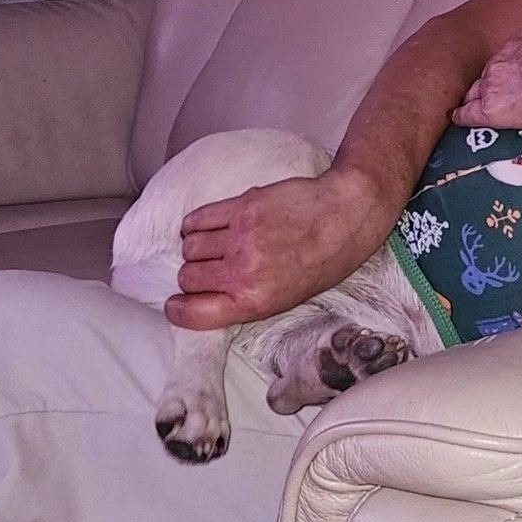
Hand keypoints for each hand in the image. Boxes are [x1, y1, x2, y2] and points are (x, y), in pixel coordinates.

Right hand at [166, 164, 390, 330]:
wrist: (346, 216)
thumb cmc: (324, 260)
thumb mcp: (288, 298)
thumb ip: (247, 300)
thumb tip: (208, 298)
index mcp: (256, 301)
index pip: (194, 313)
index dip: (178, 310)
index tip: (175, 305)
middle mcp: (243, 271)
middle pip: (187, 277)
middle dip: (193, 276)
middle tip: (211, 270)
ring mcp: (240, 237)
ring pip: (189, 247)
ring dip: (195, 249)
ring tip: (215, 246)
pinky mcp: (240, 207)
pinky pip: (197, 219)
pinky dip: (195, 225)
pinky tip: (209, 227)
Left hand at [452, 29, 521, 134]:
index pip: (508, 60)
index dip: (512, 73)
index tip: (519, 82)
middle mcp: (503, 58)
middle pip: (490, 75)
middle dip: (495, 87)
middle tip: (503, 99)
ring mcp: (494, 83)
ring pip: (475, 93)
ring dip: (478, 102)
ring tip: (476, 111)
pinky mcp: (492, 110)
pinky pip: (467, 114)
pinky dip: (463, 117)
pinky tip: (458, 121)